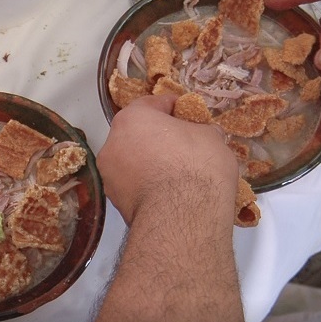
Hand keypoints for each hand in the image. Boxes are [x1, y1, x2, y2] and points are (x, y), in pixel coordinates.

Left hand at [96, 95, 237, 224]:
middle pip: (137, 134)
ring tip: (176, 172)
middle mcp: (112, 144)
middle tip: (182, 144)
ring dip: (150, 163)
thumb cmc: (196, 166)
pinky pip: (134, 186)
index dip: (172, 107)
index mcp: (131, 119)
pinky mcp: (115, 203)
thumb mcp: (211, 137)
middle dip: (157, 137)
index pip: (151, 104)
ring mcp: (110, 176)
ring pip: (132, 162)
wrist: (181, 217)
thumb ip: (200, 131)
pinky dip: (148, 185)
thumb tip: (202, 135)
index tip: (184, 112)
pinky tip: (169, 192)